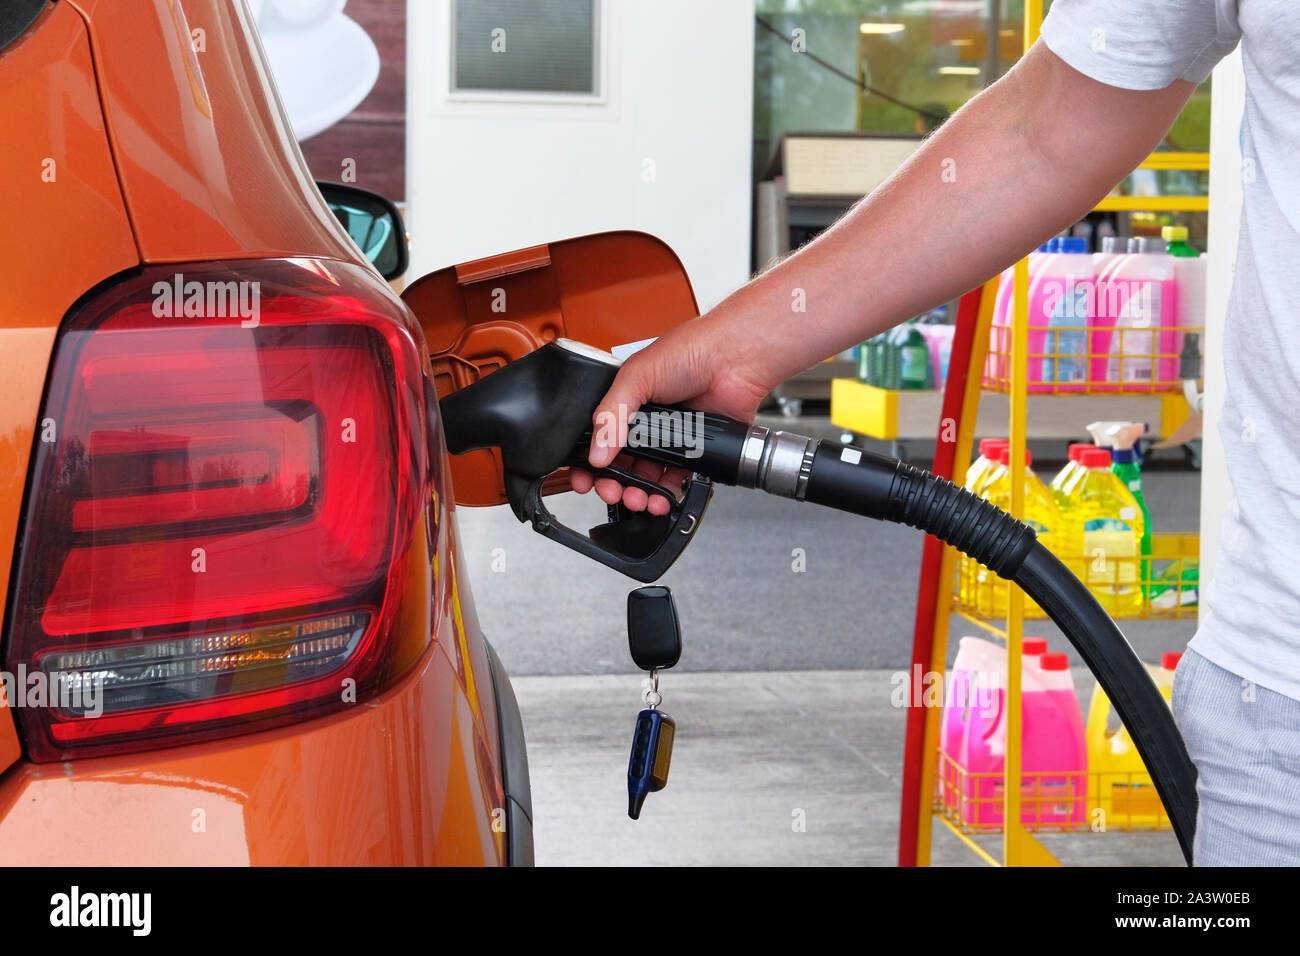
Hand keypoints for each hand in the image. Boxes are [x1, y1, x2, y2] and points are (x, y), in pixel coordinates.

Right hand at [570, 319, 771, 512]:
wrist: (733, 360)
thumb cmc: (690, 351)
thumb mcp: (636, 377)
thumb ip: (611, 415)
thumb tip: (596, 453)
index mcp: (626, 402)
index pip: (599, 438)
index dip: (589, 462)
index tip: (584, 480)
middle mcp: (647, 422)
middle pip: (621, 464)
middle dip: (612, 484)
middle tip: (611, 492)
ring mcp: (671, 438)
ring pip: (646, 476)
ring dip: (638, 493)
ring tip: (637, 499)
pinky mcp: (695, 451)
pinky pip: (676, 480)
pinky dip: (667, 494)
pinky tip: (661, 499)